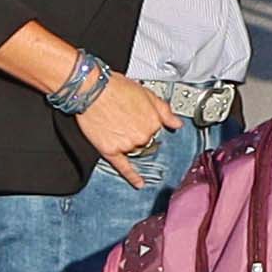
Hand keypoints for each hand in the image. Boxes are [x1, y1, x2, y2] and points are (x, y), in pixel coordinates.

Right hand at [78, 71, 176, 185]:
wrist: (93, 90)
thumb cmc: (117, 88)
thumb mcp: (148, 94)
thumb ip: (165, 111)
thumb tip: (177, 123)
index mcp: (154, 122)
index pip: (157, 129)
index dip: (148, 122)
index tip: (140, 116)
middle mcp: (142, 136)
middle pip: (146, 141)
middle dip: (139, 132)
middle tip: (126, 119)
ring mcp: (126, 145)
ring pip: (134, 150)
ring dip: (129, 143)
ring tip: (118, 126)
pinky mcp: (110, 151)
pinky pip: (124, 168)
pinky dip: (132, 177)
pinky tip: (139, 183)